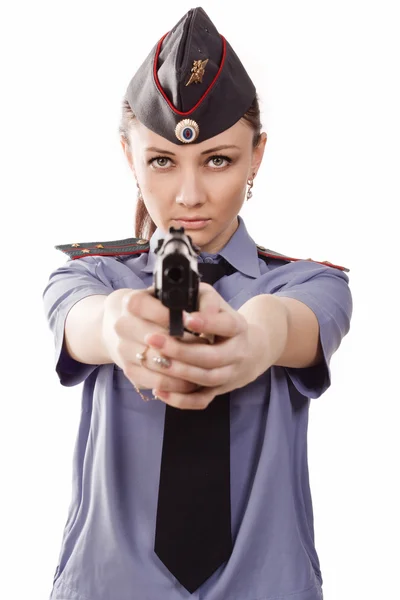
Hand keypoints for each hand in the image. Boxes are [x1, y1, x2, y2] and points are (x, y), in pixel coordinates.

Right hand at [101, 286, 207, 396]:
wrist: (133, 326)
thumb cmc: (164, 309)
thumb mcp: (179, 297)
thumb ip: (198, 299)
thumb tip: (214, 313)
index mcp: (131, 302)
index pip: (143, 306)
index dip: (166, 315)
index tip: (190, 320)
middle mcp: (122, 326)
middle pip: (153, 338)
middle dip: (185, 344)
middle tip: (208, 346)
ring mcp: (123, 351)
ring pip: (157, 363)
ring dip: (185, 367)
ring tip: (207, 365)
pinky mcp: (131, 372)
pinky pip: (157, 382)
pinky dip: (178, 384)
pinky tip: (195, 380)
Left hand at [144, 283, 274, 408]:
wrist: (251, 350)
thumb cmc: (223, 320)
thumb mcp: (217, 303)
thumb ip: (204, 299)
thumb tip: (188, 310)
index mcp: (238, 328)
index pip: (226, 325)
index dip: (207, 323)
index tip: (185, 319)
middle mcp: (238, 353)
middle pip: (212, 357)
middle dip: (181, 350)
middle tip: (153, 339)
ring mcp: (229, 374)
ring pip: (206, 379)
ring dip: (179, 373)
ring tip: (154, 361)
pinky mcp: (219, 390)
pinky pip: (201, 400)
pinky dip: (180, 400)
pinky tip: (160, 391)